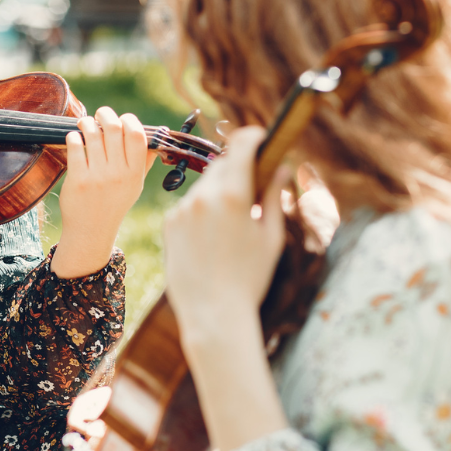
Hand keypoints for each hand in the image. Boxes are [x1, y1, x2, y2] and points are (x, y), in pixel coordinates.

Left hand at [53, 107, 156, 277]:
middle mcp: (118, 174)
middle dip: (105, 114)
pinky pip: (76, 147)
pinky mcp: (78, 179)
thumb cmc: (113, 204)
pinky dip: (74, 137)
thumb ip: (143, 163)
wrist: (91, 231)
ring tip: (84, 123)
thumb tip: (155, 140)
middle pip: (114, 129)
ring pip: (93, 134)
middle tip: (100, 114)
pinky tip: (74, 137)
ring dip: (87, 123)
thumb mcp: (134, 186)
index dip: (130, 120)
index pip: (137, 135)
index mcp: (134, 173)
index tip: (123, 118)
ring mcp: (97, 176)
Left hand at [160, 126, 291, 450]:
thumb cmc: (250, 278)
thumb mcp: (271, 237)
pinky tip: (212, 238)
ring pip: (205, 186)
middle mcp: (203, 196)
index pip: (242, 147)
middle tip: (254, 184)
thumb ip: (275, 197)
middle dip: (238, 168)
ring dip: (219, 192)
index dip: (253, 137)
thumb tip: (282, 167)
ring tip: (233, 223)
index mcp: (233, 196)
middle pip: (223, 164)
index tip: (261, 136)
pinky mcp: (168, 223)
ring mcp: (181, 209)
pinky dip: (202, 211)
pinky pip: (189, 206)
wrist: (211, 313)